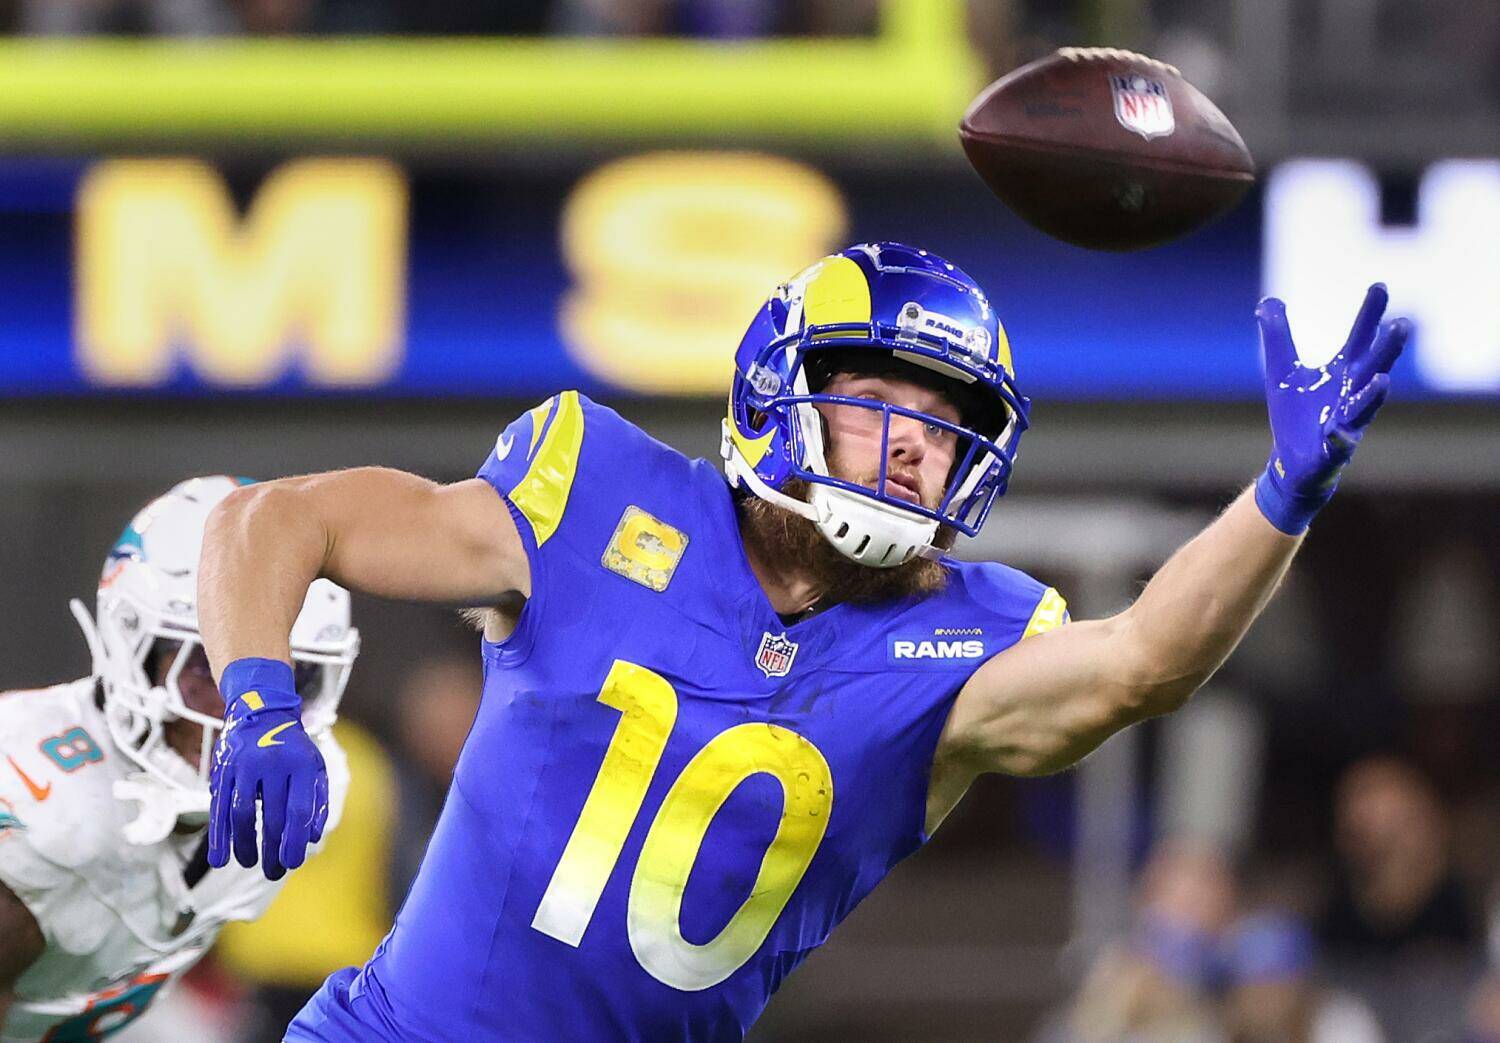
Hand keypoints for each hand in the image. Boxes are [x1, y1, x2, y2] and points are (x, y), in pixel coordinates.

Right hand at [206, 659, 328, 880]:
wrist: (262, 711)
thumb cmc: (292, 747)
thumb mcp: (314, 765)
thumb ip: (316, 800)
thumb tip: (310, 839)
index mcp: (301, 764)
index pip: (299, 810)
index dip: (294, 840)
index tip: (292, 863)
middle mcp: (273, 764)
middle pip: (273, 816)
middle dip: (273, 849)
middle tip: (274, 871)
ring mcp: (245, 766)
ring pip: (243, 815)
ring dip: (246, 845)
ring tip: (251, 863)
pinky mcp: (223, 771)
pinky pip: (220, 808)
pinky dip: (219, 836)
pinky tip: (220, 858)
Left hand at [1254, 283, 1409, 533]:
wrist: (1291, 462)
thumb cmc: (1296, 414)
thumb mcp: (1282, 371)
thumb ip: (1277, 337)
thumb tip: (1267, 302)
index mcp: (1342, 374)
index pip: (1360, 338)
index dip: (1369, 314)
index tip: (1380, 286)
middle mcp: (1351, 395)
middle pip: (1372, 368)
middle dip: (1386, 350)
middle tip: (1402, 326)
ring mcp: (1346, 424)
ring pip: (1363, 408)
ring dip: (1373, 395)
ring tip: (1382, 380)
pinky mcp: (1331, 451)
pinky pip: (1338, 446)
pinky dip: (1339, 440)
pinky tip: (1338, 434)